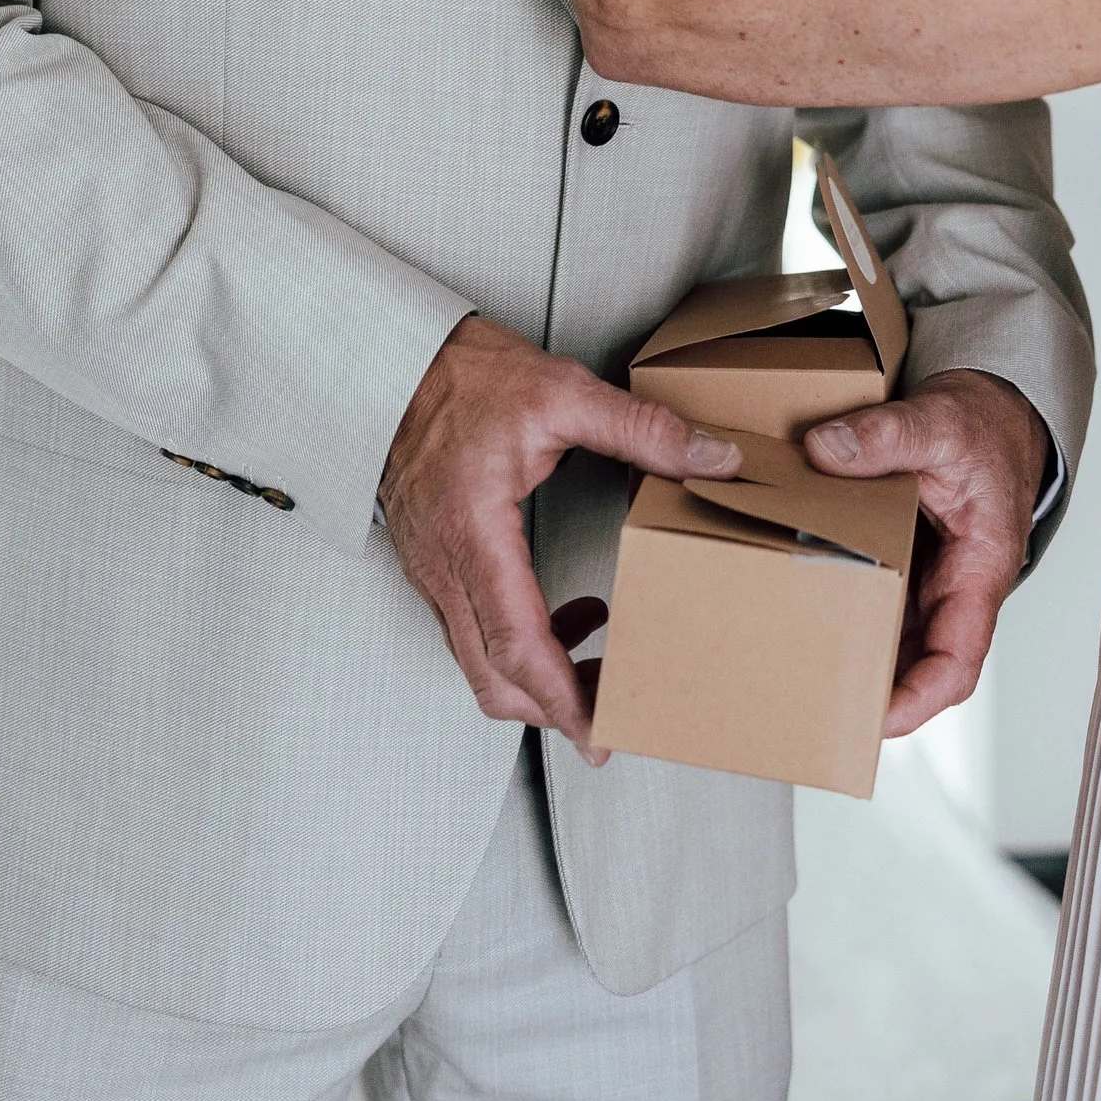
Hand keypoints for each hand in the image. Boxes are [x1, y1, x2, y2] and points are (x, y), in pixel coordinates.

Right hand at [381, 314, 741, 759]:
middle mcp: (445, 565)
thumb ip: (640, 429)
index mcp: (474, 532)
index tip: (598, 733)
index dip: (560, 699)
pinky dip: (520, 647)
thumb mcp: (561, 391)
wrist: (390, 366)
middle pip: (495, 677)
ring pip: (480, 663)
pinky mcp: (433, 565)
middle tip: (615, 711)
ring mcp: (432, 570)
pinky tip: (567, 616)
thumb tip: (709, 457)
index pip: (515, 643)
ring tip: (600, 664)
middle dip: (557, 709)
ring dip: (540, 680)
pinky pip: (473, 633)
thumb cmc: (462, 378)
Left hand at [803, 368, 1049, 733]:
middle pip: (919, 664)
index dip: (918, 699)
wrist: (994, 409)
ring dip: (855, 659)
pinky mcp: (906, 562)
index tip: (875, 718)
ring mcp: (929, 579)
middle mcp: (955, 586)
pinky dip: (846, 614)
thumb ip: (885, 434)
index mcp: (980, 568)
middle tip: (815, 706)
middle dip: (873, 694)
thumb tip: (824, 451)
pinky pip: (878, 602)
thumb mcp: (937, 421)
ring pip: (896, 640)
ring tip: (798, 674)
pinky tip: (802, 613)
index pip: (958, 660)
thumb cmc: (983, 425)